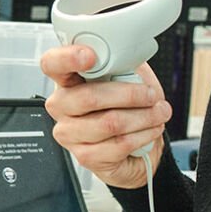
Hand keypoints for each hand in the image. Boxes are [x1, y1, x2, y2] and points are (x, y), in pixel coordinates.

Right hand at [40, 47, 169, 189]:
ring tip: (158, 113)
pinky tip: (151, 129)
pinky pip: (118, 144)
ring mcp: (70, 133)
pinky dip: (143, 135)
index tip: (91, 56)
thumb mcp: (129, 75)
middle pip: (89, 97)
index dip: (67, 58)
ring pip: (109, 123)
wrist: (139, 143)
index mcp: (68, 80)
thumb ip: (121, 62)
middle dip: (130, 95)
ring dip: (144, 117)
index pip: (52, 64)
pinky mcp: (85, 156)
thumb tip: (126, 54)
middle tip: (151, 95)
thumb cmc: (129, 106)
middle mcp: (62, 106)